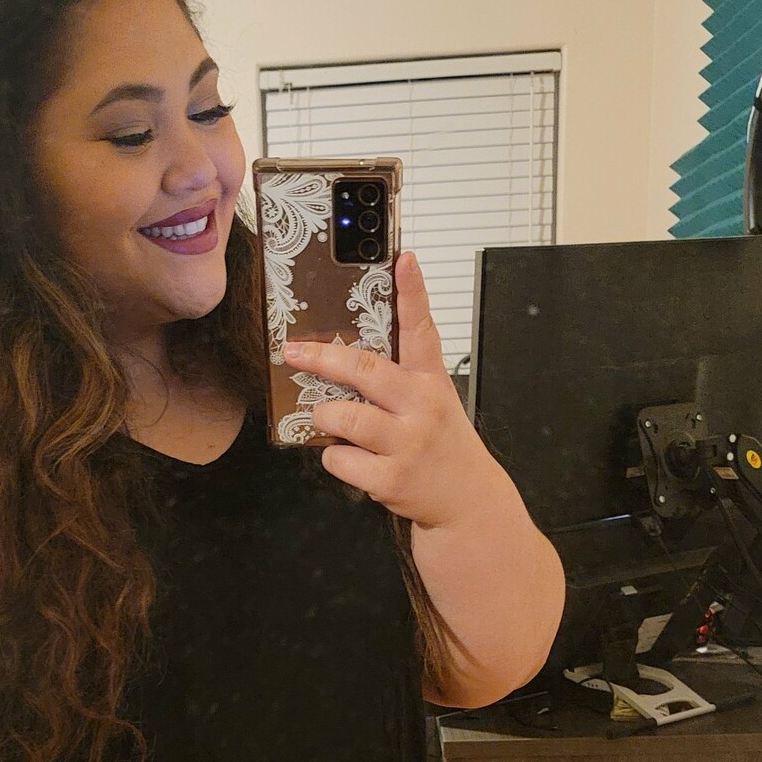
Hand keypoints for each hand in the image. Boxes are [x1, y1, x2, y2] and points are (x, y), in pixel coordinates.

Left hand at [281, 250, 505, 530]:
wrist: (467, 502)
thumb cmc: (440, 444)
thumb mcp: (434, 402)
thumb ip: (400, 379)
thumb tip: (341, 361)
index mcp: (431, 381)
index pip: (422, 329)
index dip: (412, 292)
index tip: (403, 259)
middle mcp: (421, 408)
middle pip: (364, 370)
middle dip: (322, 358)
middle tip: (294, 352)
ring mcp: (406, 444)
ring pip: (341, 417)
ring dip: (322, 416)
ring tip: (324, 418)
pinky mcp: (389, 478)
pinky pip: (338, 458)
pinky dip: (335, 458)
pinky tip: (353, 460)